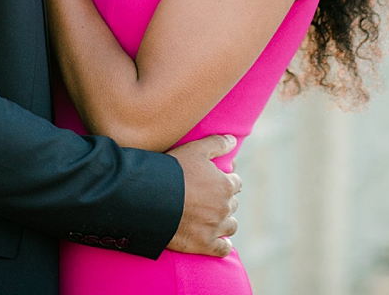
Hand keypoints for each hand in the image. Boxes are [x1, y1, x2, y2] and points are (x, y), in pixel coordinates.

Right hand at [166, 134, 240, 256]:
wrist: (152, 199)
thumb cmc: (173, 171)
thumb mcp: (195, 149)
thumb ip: (217, 143)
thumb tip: (233, 140)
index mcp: (225, 185)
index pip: (235, 183)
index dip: (226, 181)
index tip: (217, 182)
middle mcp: (224, 207)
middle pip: (232, 204)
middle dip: (224, 201)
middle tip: (210, 199)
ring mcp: (215, 227)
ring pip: (231, 226)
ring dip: (226, 222)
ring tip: (215, 219)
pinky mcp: (204, 244)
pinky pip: (222, 249)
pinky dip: (224, 246)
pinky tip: (221, 243)